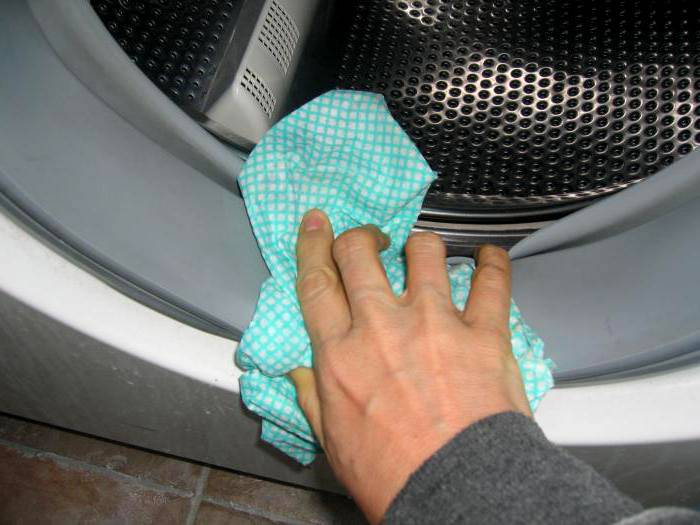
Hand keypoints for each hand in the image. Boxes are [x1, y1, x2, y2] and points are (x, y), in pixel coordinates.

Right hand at [289, 209, 529, 523]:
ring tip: (427, 254)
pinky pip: (491, 280)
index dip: (312, 244)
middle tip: (371, 241)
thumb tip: (299, 366)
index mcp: (341, 353)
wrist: (458, 492)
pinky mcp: (483, 331)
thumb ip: (313, 396)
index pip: (316, 282)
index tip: (316, 221)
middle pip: (360, 253)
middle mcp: (383, 325)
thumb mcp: (333, 441)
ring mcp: (436, 322)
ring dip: (422, 246)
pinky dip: (492, 263)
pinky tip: (489, 257)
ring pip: (425, 251)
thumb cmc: (392, 475)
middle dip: (361, 236)